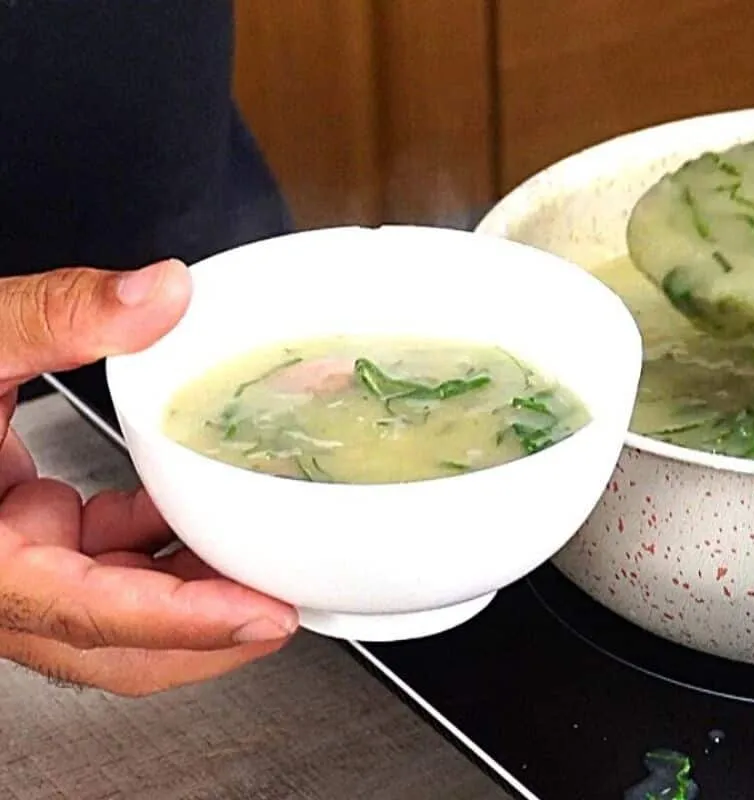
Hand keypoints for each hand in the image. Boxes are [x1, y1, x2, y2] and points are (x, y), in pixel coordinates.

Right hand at [0, 260, 298, 695]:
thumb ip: (55, 316)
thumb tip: (161, 295)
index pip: (85, 611)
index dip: (182, 620)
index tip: (261, 615)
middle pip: (114, 644)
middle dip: (208, 634)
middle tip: (291, 603)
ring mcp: (7, 565)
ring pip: (114, 608)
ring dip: (191, 586)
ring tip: (268, 555)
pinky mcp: (21, 538)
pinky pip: (102, 559)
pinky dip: (157, 541)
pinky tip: (201, 503)